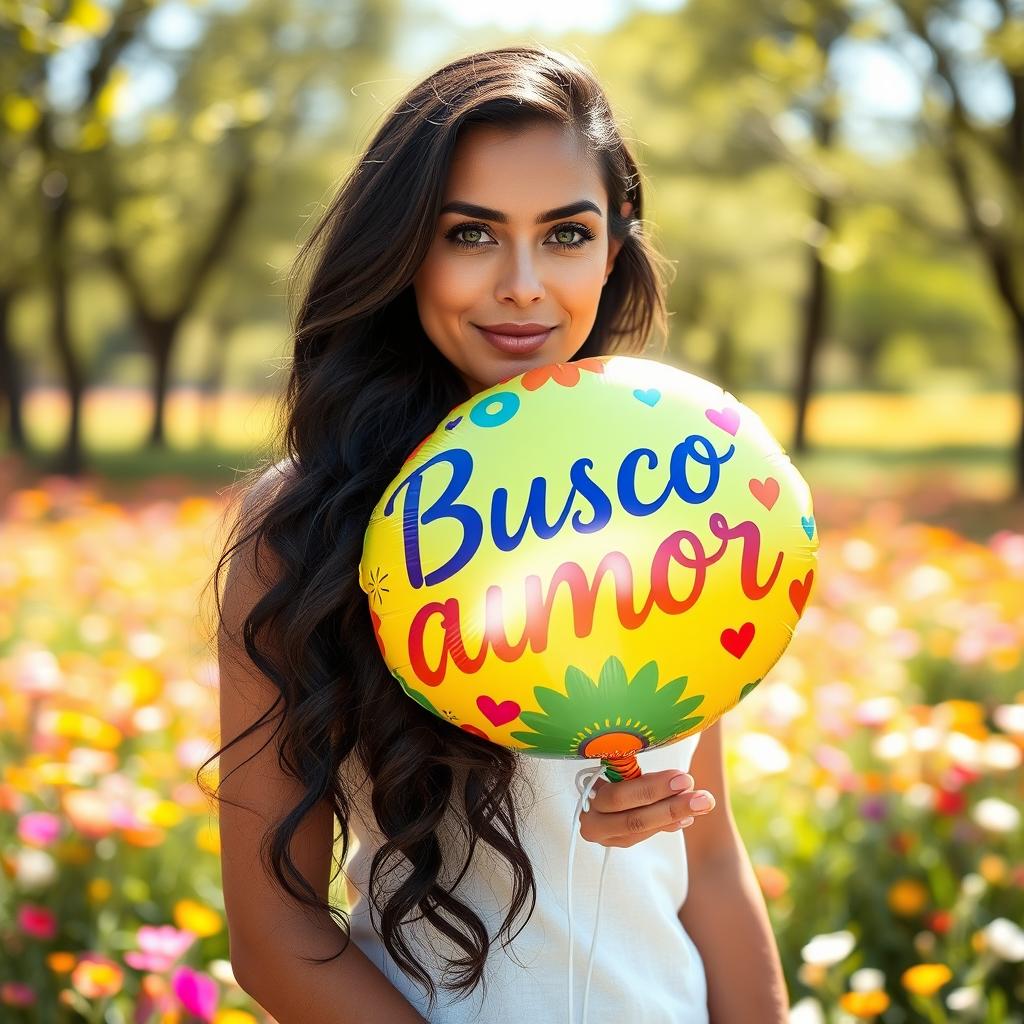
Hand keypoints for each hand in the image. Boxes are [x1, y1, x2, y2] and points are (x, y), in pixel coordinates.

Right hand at [578, 770, 715, 848]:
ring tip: (703, 801)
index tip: (681, 777)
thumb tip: (663, 753)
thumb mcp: (617, 766)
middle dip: (670, 806)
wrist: (598, 791)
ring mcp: (607, 836)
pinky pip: (648, 834)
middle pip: (634, 819)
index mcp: (588, 796)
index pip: (620, 796)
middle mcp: (592, 823)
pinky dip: (670, 824)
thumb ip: (631, 765)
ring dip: (676, 814)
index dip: (652, 788)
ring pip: (643, 829)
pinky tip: (689, 816)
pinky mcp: (621, 842)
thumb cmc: (610, 769)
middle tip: (700, 796)